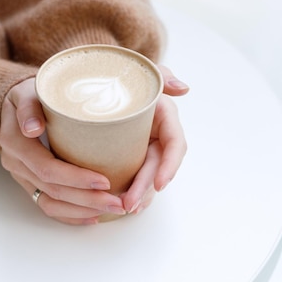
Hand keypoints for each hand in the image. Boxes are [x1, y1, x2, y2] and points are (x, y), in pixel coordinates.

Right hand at [0, 78, 127, 224]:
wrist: (15, 102)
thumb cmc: (30, 92)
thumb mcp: (28, 91)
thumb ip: (29, 107)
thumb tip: (32, 128)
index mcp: (16, 141)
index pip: (47, 168)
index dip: (76, 179)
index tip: (104, 181)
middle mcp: (16, 163)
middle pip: (53, 190)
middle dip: (87, 200)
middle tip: (118, 202)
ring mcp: (22, 175)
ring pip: (51, 203)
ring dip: (82, 210)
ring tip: (113, 210)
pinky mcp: (30, 182)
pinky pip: (47, 205)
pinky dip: (70, 214)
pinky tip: (93, 216)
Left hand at [119, 65, 188, 213]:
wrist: (98, 77)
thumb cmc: (122, 73)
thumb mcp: (143, 71)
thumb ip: (163, 76)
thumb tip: (183, 88)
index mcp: (164, 116)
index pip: (175, 144)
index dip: (170, 165)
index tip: (160, 183)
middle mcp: (156, 133)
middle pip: (156, 166)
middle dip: (146, 187)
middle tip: (130, 204)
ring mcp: (143, 145)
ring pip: (145, 175)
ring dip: (139, 195)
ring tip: (124, 209)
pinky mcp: (128, 153)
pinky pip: (132, 175)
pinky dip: (129, 190)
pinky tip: (118, 205)